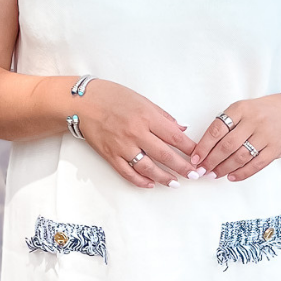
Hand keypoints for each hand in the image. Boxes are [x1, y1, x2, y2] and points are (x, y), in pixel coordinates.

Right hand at [78, 80, 200, 189]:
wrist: (81, 102)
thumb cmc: (112, 96)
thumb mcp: (142, 99)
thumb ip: (162, 116)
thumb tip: (181, 129)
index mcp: (146, 117)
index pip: (175, 137)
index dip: (190, 149)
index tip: (199, 157)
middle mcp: (136, 133)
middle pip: (165, 155)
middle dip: (183, 167)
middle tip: (194, 175)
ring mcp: (122, 146)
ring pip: (147, 168)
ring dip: (163, 178)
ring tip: (175, 183)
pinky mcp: (110, 155)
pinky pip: (127, 173)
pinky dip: (140, 181)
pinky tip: (150, 184)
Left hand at [190, 94, 280, 181]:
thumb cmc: (260, 113)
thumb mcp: (242, 110)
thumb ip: (225, 125)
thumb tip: (203, 150)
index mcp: (241, 108)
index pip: (217, 128)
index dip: (204, 145)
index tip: (195, 158)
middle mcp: (254, 120)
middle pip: (227, 145)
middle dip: (212, 161)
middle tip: (202, 170)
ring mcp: (266, 135)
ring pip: (241, 156)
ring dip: (224, 168)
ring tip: (214, 174)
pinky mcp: (276, 148)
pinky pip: (256, 165)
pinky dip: (242, 173)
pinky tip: (231, 176)